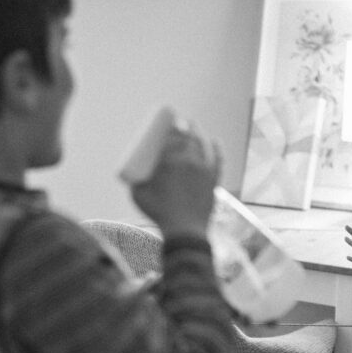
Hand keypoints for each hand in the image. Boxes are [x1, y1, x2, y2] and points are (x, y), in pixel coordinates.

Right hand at [131, 122, 220, 238]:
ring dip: (198, 133)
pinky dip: (216, 149)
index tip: (170, 122)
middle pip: (189, 136)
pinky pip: (217, 160)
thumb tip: (134, 175)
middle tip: (181, 123)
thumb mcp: (139, 195)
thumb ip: (135, 182)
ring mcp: (204, 171)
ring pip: (203, 145)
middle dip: (186, 126)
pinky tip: (215, 141)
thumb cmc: (159, 213)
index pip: (173, 135)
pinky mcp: (213, 181)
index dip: (173, 124)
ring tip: (194, 128)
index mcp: (171, 161)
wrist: (184, 230)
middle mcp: (190, 161)